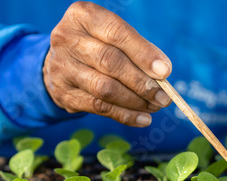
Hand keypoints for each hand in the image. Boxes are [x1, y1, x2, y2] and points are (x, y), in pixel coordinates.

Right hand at [43, 1, 171, 126]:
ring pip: (105, 88)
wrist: (61, 62)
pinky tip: (142, 119)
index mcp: (82, 16)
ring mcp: (62, 67)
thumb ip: (136, 48)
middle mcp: (67, 39)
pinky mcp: (63, 93)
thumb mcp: (111, 35)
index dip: (143, 54)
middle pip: (111, 62)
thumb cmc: (96, 44)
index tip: (165, 72)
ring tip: (154, 107)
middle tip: (163, 96)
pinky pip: (99, 107)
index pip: (117, 33)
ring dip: (135, 101)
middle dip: (142, 82)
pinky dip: (124, 115)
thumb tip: (162, 72)